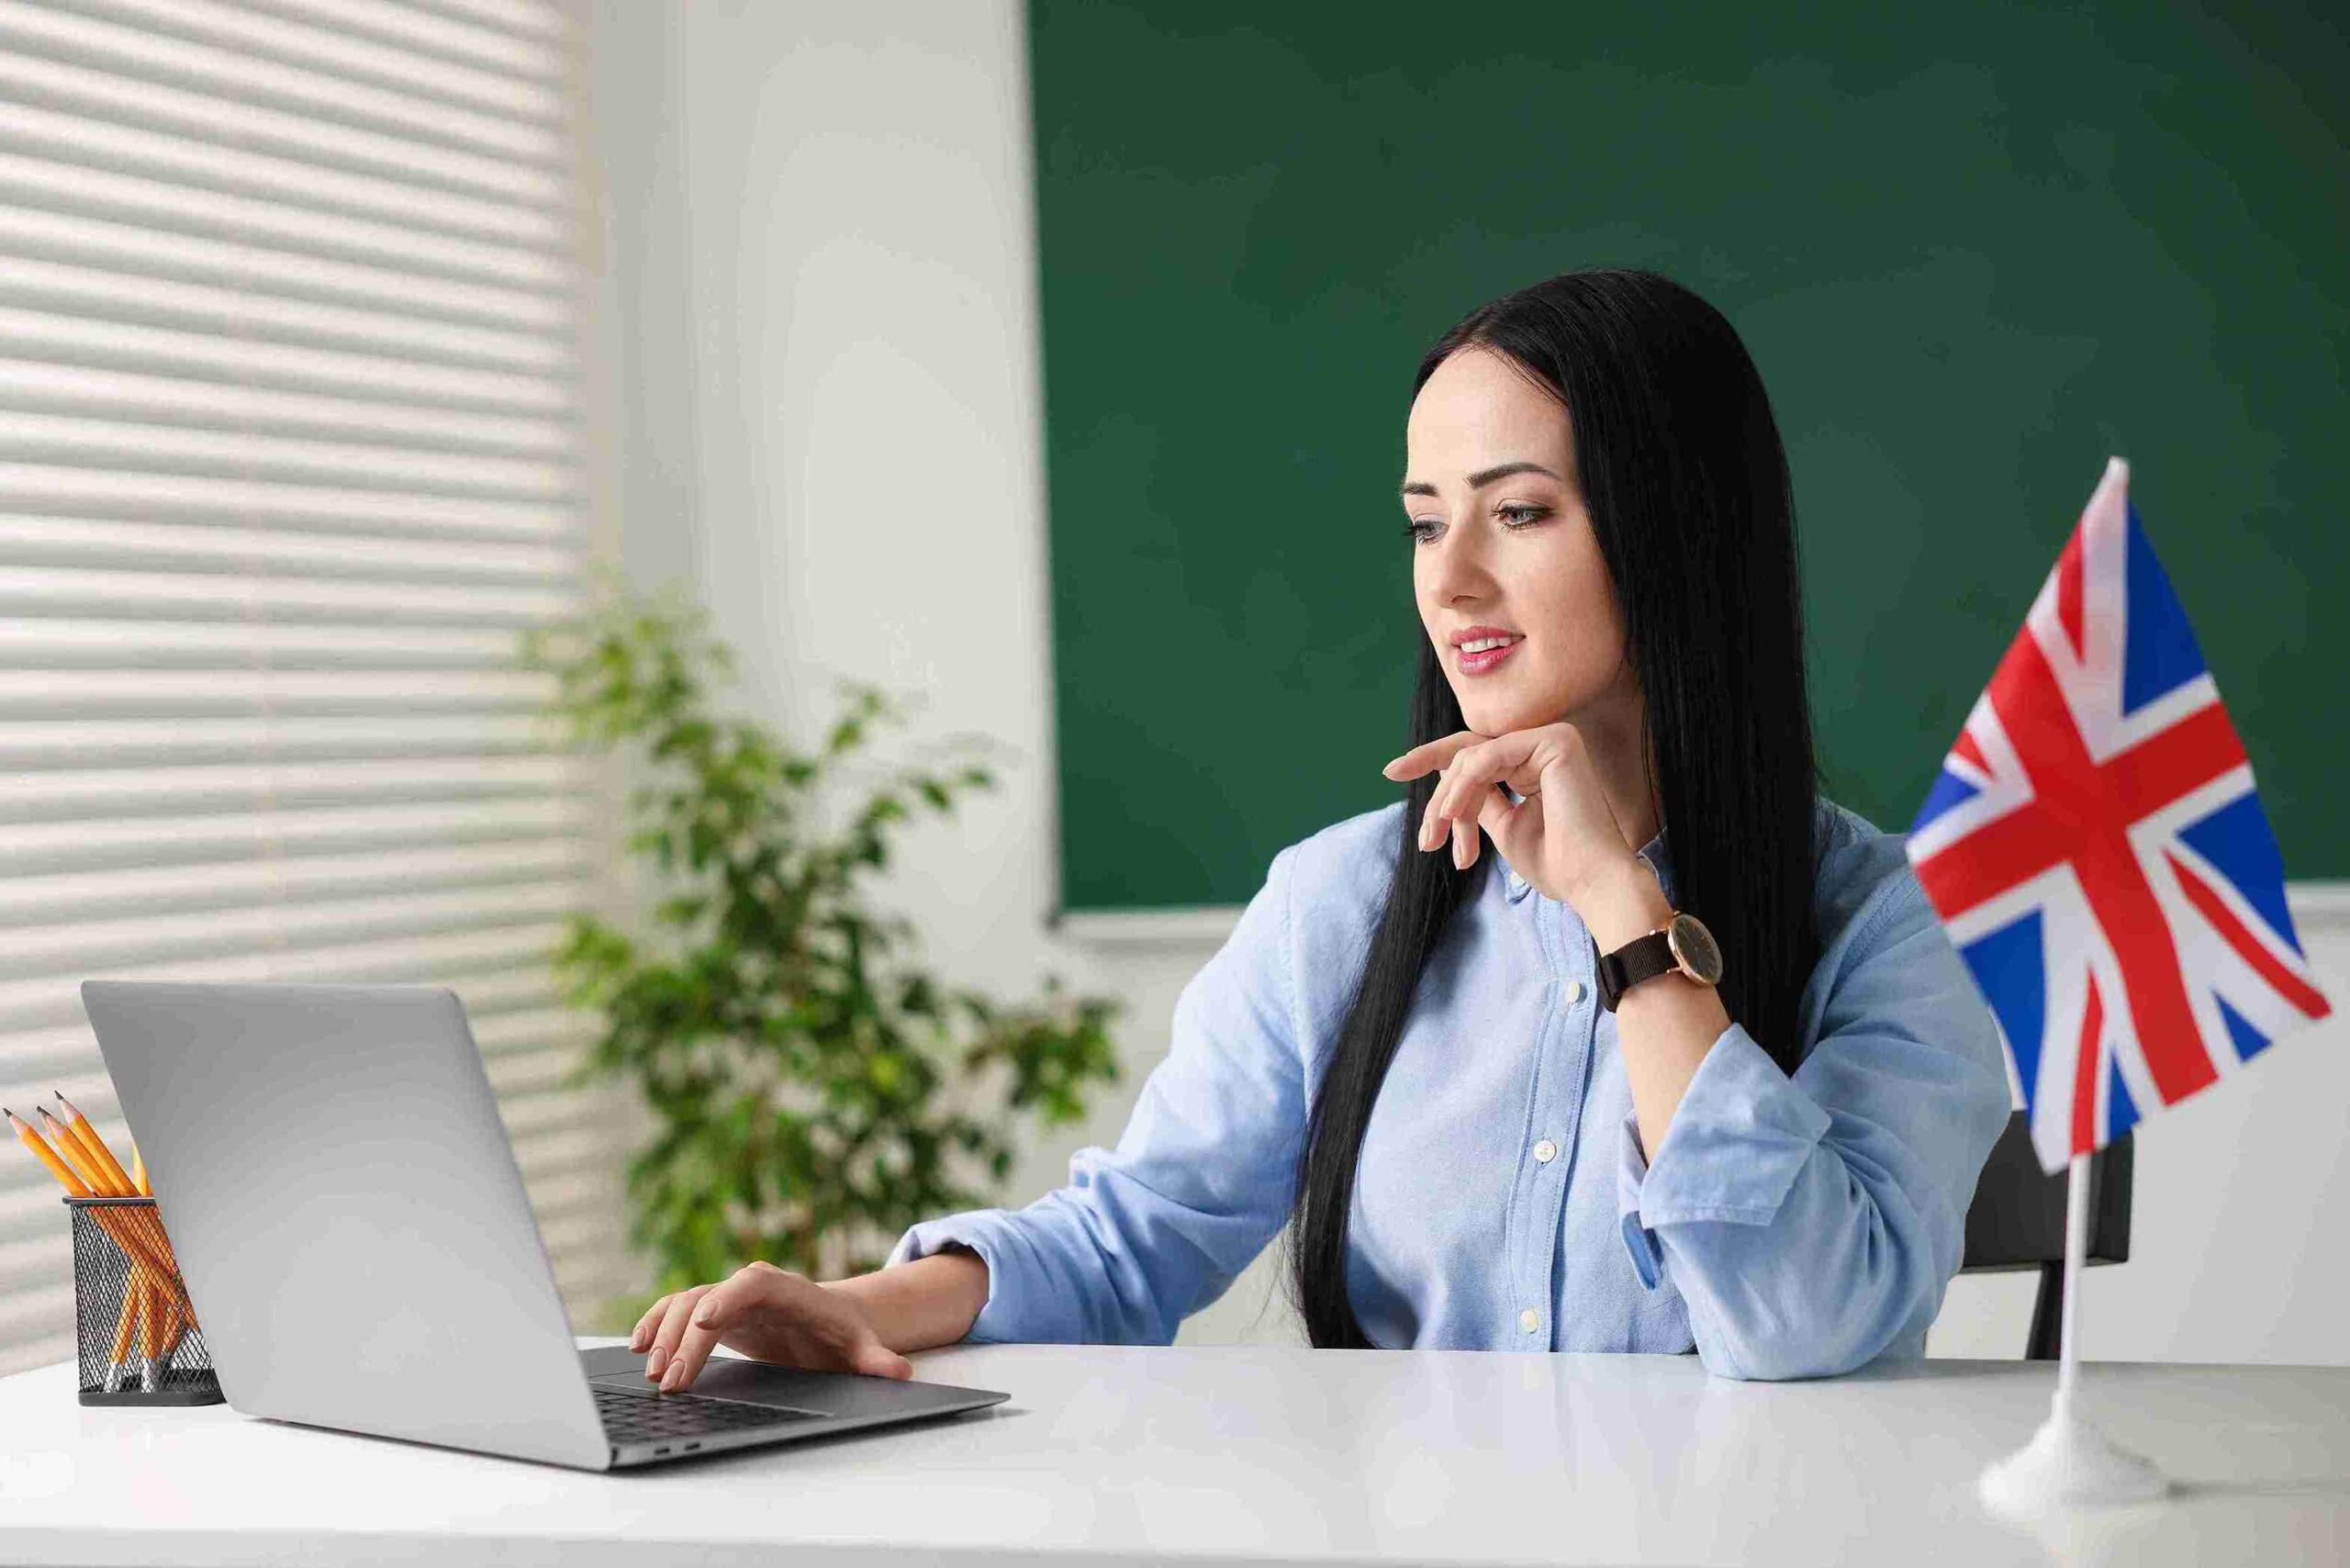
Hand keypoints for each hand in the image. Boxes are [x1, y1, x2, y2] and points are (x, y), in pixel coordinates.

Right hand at [629, 1261, 915, 1392]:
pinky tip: (638, 1348)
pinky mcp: (711, 1312)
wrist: (830, 1322)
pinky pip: (675, 1311)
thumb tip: (900, 1372)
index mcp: (786, 1289)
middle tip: (671, 1382)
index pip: (753, 1284)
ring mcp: (727, 1297)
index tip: (707, 1321)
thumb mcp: (861, 1349)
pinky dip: (655, 1325)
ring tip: (652, 1373)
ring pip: (685, 1304)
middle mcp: (750, 1286)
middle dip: (686, 1339)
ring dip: (664, 1335)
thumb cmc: (843, 1335)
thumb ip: (877, 1361)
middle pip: (709, 1300)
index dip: (729, 1299)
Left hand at [1383, 723, 1648, 912]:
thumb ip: (1479, 800)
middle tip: (1427, 840)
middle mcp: (1546, 744)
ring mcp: (1552, 738)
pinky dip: (1462, 788)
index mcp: (1536, 762)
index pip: (1475, 754)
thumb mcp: (1504, 827)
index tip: (1390, 772)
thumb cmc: (1555, 864)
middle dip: (1440, 798)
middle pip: (1468, 756)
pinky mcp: (1554, 741)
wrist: (1590, 882)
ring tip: (1440, 839)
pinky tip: (1451, 816)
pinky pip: (1487, 757)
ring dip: (1448, 801)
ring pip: (1472, 759)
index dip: (1430, 760)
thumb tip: (1447, 779)